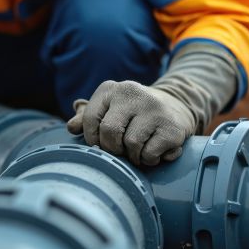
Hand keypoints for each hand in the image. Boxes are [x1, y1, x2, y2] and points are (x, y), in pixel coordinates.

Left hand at [66, 80, 195, 165]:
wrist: (177, 106)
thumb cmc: (133, 113)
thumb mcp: (109, 109)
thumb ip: (87, 117)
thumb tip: (71, 127)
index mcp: (111, 89)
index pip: (90, 119)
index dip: (93, 138)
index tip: (102, 143)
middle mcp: (132, 93)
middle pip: (109, 132)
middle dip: (112, 148)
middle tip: (121, 149)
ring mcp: (154, 108)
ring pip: (131, 144)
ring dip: (133, 156)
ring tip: (140, 148)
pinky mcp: (172, 127)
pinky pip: (150, 154)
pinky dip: (149, 160)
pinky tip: (155, 150)